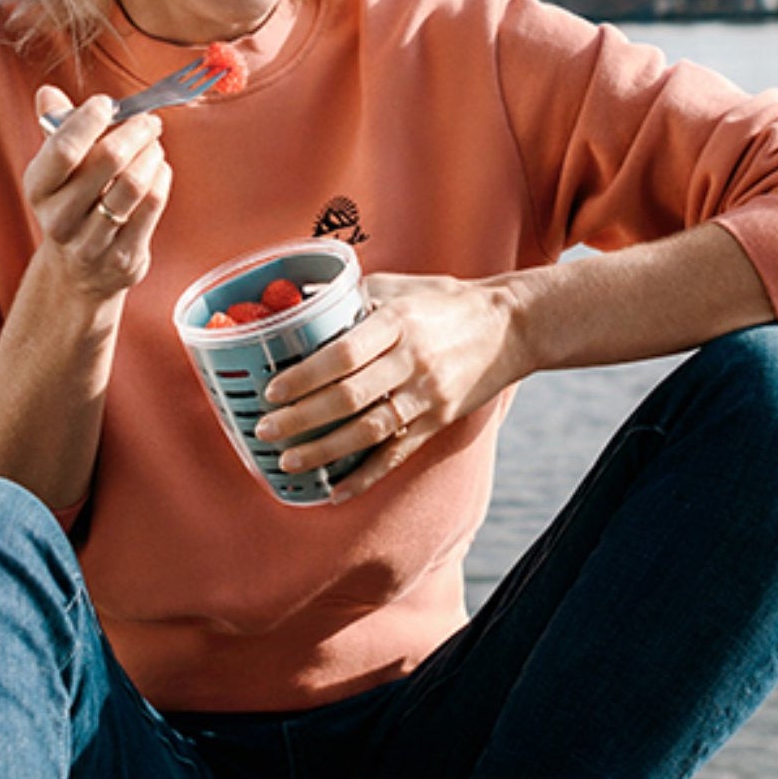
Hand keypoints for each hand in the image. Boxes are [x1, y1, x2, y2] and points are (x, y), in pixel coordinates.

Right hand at [23, 85, 172, 298]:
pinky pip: (153, 205)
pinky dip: (162, 178)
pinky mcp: (123, 257)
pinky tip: (159, 169)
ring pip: (135, 183)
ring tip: (154, 145)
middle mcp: (60, 218)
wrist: (76, 275)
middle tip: (147, 121)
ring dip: (152, 154)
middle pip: (108, 160)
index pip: (64, 148)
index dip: (89, 119)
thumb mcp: (54, 172)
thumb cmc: (71, 206)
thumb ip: (54, 129)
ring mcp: (92, 242)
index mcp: (38, 189)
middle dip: (135, 131)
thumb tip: (48, 92)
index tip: (106, 104)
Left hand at [256, 272, 525, 502]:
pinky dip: (365, 476)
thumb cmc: (442, 300)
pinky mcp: (438, 421)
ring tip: (288, 461)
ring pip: (369, 431)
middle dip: (302, 418)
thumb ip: (348, 297)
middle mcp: (411, 360)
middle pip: (349, 397)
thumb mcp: (396, 286)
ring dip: (325, 451)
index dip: (305, 376)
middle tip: (266, 430)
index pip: (343, 354)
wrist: (511, 326)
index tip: (272, 391)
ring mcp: (427, 394)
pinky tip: (336, 492)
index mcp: (396, 322)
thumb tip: (295, 302)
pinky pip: (397, 453)